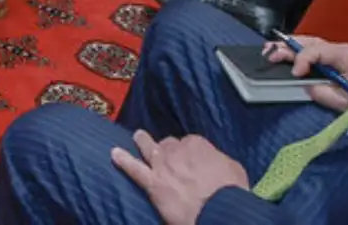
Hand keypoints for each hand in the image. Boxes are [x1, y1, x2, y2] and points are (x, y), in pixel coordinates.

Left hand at [111, 130, 248, 224]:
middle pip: (168, 144)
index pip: (188, 143)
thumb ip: (218, 162)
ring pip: (148, 148)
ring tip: (137, 137)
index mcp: (197, 144)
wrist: (218, 210)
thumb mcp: (233, 169)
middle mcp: (176, 150)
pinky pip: (134, 169)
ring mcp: (162, 165)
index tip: (190, 160)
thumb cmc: (231, 191)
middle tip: (168, 154)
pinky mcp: (153, 183)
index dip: (188, 153)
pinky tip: (114, 155)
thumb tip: (215, 165)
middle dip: (167, 148)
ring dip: (142, 142)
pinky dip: (123, 161)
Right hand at [263, 35, 347, 112]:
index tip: (294, 75)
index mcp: (344, 55)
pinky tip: (284, 54)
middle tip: (269, 53)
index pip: (317, 51)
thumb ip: (325, 94)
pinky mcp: (334, 60)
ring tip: (270, 50)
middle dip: (287, 47)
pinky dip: (296, 52)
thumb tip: (305, 86)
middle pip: (309, 42)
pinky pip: (311, 51)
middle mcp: (338, 49)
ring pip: (308, 43)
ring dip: (288, 46)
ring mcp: (336, 53)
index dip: (302, 60)